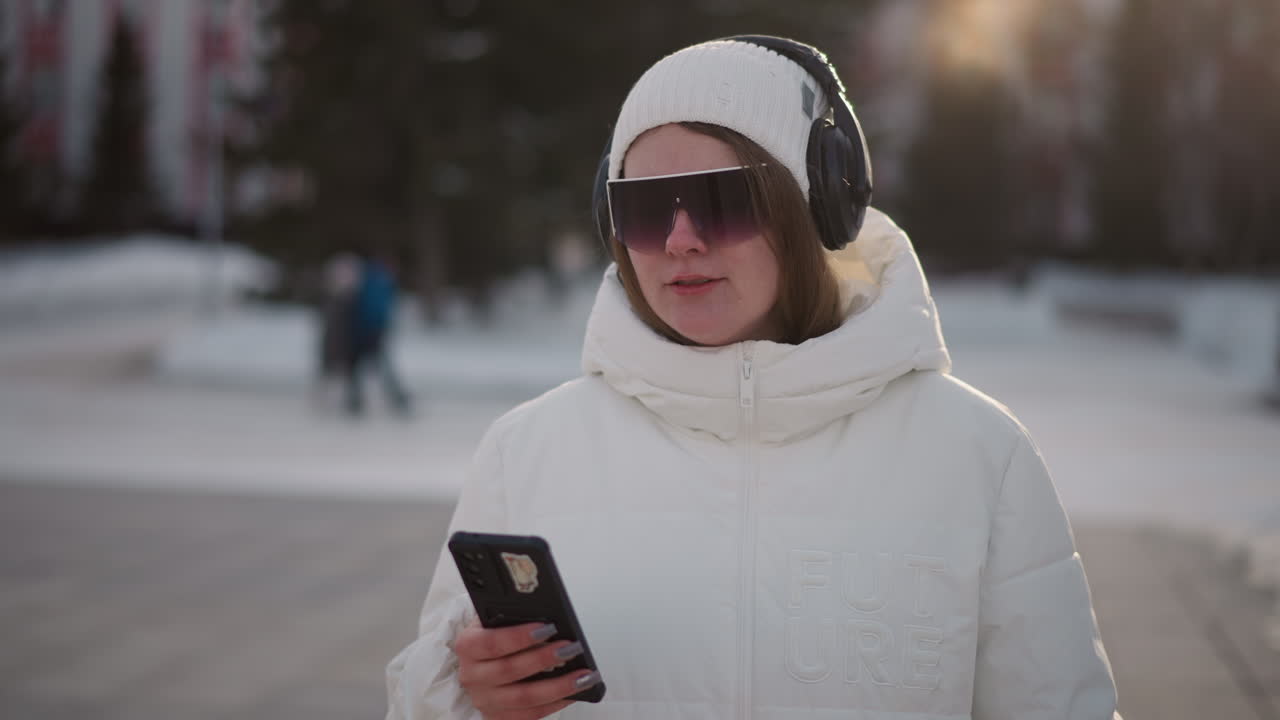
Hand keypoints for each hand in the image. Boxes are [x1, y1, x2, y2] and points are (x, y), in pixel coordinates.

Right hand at [455, 619, 600, 719]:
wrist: (482, 661)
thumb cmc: (494, 636)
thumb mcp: (496, 620)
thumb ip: (513, 617)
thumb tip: (548, 617)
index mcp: (468, 646)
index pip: (492, 642)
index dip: (520, 636)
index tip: (548, 628)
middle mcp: (472, 676)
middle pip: (509, 670)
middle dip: (544, 659)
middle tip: (571, 648)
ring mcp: (485, 700)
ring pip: (523, 698)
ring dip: (557, 686)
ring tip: (582, 675)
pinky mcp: (498, 717)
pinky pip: (530, 715)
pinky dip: (554, 704)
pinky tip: (572, 693)